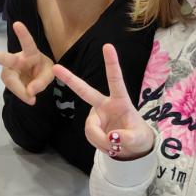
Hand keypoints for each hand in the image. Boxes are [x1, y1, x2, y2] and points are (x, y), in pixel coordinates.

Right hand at [0, 21, 53, 104]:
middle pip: (3, 58)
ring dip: (20, 90)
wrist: (37, 77)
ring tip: (32, 100)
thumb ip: (41, 82)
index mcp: (30, 53)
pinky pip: (12, 88)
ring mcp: (9, 69)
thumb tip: (30, 92)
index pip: (27, 43)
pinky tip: (28, 97)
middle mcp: (16, 59)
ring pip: (10, 81)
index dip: (23, 34)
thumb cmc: (43, 69)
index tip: (16, 24)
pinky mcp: (7, 78)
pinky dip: (21, 94)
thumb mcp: (49, 74)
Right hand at [53, 43, 152, 159]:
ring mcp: (96, 116)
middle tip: (55, 67)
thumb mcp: (139, 139)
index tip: (107, 46)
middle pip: (85, 91)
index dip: (112, 63)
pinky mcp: (92, 127)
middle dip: (70, 79)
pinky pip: (91, 137)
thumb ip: (127, 138)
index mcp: (120, 100)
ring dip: (102, 141)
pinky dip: (100, 145)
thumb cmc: (139, 137)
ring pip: (91, 129)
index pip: (115, 80)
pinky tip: (109, 146)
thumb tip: (111, 138)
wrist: (132, 148)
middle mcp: (105, 105)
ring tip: (116, 147)